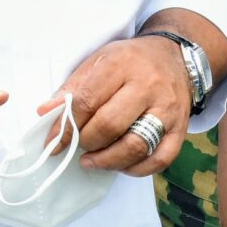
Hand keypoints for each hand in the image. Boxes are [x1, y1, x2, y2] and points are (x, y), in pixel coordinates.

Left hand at [45, 36, 187, 174]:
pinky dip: (136, 169)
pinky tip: (120, 165)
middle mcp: (148, 86)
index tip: (53, 143)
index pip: (88, 102)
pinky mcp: (181, 128)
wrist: (175, 56)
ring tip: (92, 161)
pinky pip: (160, 159)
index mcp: (121, 65)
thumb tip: (46, 113)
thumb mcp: (98, 61)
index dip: (66, 127)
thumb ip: (72, 88)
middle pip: (110, 126)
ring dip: (107, 161)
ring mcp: (168, 109)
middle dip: (87, 142)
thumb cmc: (130, 60)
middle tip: (78, 146)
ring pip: (135, 146)